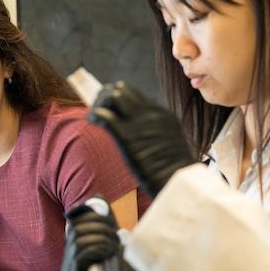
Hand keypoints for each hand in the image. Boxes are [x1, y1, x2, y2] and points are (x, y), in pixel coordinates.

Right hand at [62, 201, 138, 270]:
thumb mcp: (113, 242)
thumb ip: (106, 222)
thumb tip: (98, 197)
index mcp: (75, 249)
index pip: (74, 223)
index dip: (89, 215)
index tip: (107, 218)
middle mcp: (68, 260)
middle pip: (74, 231)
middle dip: (97, 227)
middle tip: (114, 232)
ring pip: (78, 241)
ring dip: (100, 238)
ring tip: (114, 244)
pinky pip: (82, 255)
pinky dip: (97, 248)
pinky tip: (108, 252)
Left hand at [89, 82, 194, 196]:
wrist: (177, 179)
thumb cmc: (171, 168)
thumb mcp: (169, 140)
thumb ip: (156, 130)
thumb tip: (140, 132)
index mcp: (161, 113)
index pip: (133, 94)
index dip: (118, 97)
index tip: (109, 106)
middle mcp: (150, 113)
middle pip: (121, 91)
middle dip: (106, 96)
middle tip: (98, 108)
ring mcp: (138, 123)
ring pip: (112, 97)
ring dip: (99, 103)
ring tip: (95, 115)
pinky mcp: (127, 136)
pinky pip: (104, 115)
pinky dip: (94, 115)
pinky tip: (92, 119)